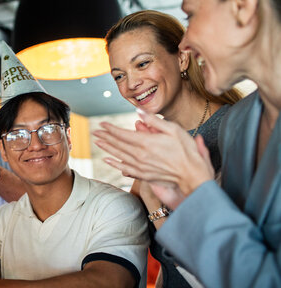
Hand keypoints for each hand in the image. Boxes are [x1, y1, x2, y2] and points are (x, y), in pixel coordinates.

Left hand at [92, 109, 213, 195]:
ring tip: (98, 142)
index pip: (122, 134)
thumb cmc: (186, 151)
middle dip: (105, 137)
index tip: (102, 124)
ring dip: (107, 148)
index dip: (111, 129)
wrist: (192, 176)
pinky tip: (107, 160)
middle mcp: (140, 155)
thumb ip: (154, 121)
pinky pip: (124, 169)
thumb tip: (138, 112)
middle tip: (95, 132)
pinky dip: (114, 164)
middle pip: (118, 144)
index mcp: (146, 142)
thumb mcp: (174, 130)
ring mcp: (140, 166)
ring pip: (119, 155)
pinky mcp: (143, 175)